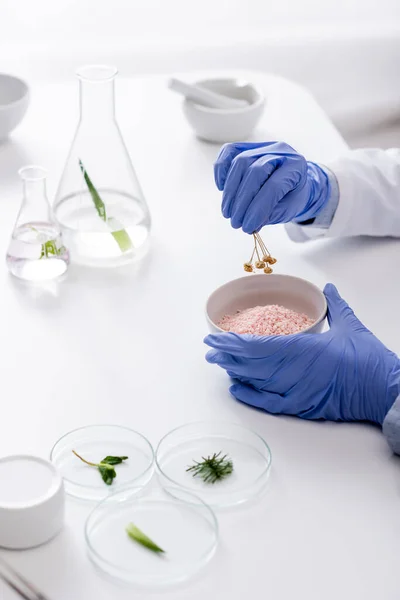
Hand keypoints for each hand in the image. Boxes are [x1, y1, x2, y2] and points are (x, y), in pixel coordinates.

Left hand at [205, 284, 399, 423]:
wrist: (384, 391)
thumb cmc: (369, 360)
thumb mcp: (351, 326)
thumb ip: (335, 305)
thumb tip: (328, 288)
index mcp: (302, 348)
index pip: (259, 345)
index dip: (234, 342)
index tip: (217, 336)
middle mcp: (293, 371)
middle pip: (250, 363)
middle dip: (227, 355)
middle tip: (209, 348)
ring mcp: (295, 391)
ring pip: (255, 381)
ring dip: (234, 371)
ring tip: (217, 363)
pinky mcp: (301, 407)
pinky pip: (268, 402)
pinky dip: (250, 395)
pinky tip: (236, 388)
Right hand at [214, 141, 330, 232]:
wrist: (292, 180)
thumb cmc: (291, 195)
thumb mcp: (287, 209)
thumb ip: (269, 215)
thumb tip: (249, 225)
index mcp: (296, 166)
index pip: (273, 186)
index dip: (258, 209)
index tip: (248, 227)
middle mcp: (280, 151)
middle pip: (255, 172)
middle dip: (242, 201)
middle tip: (235, 222)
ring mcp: (262, 146)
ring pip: (239, 162)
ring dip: (230, 192)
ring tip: (228, 213)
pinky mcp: (246, 146)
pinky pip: (229, 151)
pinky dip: (221, 170)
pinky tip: (222, 189)